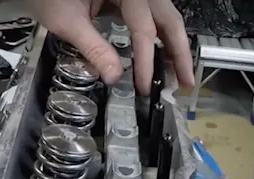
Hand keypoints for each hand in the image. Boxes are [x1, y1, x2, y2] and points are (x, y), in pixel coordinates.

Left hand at [28, 0, 193, 94]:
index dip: (146, 59)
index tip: (144, 85)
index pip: (144, 28)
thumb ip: (92, 48)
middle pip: (168, 19)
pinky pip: (151, 17)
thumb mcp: (67, 20)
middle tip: (185, 82)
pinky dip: (159, 38)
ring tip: (178, 74)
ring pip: (165, 17)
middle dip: (178, 52)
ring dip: (173, 46)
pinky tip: (160, 57)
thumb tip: (113, 76)